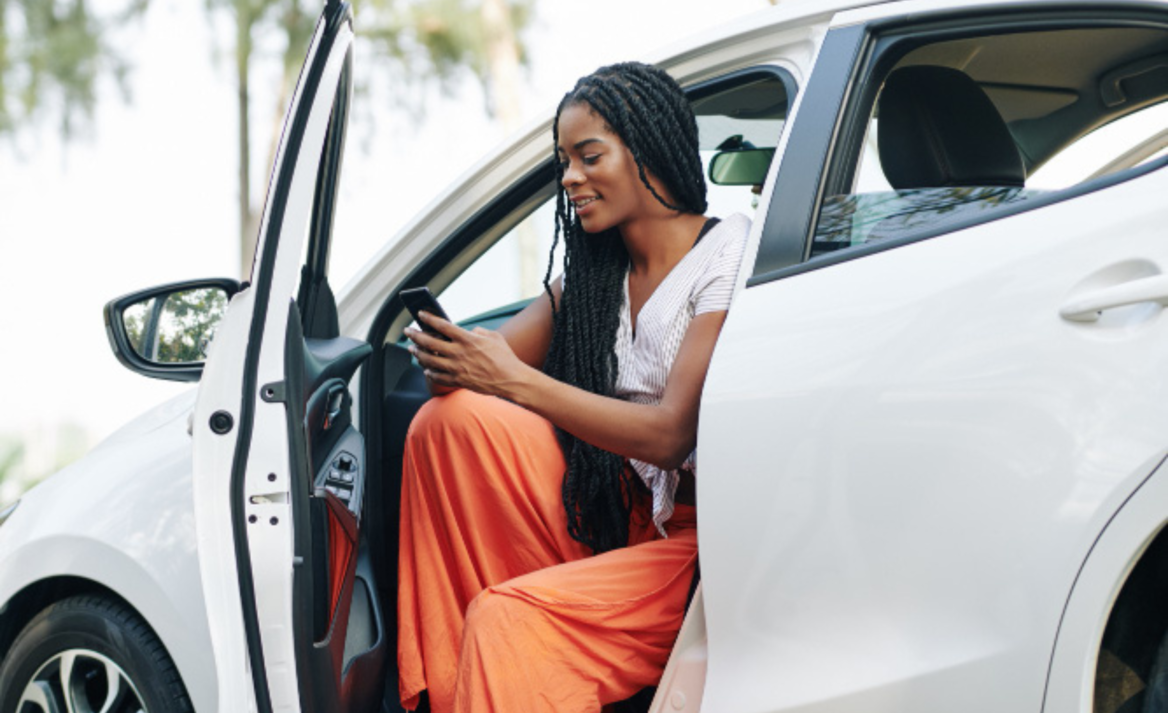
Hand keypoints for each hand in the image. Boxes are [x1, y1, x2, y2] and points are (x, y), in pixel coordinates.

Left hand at [405, 311, 531, 397]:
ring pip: (430, 360)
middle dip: (415, 336)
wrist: (511, 379)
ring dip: (418, 354)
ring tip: (412, 350)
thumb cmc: (505, 357)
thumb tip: (468, 332)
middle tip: (407, 332)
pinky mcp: (458, 381)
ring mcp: (457, 368)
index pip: (442, 326)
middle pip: (430, 343)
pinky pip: (438, 377)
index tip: (420, 315)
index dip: (428, 319)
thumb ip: (478, 332)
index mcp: (467, 339)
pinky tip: (426, 370)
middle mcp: (459, 353)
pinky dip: (430, 373)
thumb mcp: (494, 337)